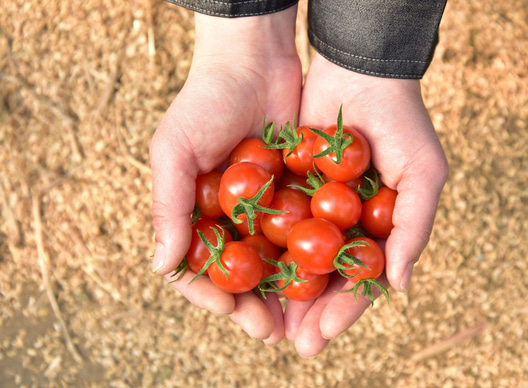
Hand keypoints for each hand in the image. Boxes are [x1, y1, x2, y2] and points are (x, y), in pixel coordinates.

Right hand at [149, 8, 301, 342]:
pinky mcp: (294, 195)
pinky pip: (301, 237)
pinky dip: (309, 261)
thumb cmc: (206, 101)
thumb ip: (168, 207)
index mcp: (192, 213)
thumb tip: (160, 266)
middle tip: (271, 331)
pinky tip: (322, 281)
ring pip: (271, 264)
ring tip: (298, 321)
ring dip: (282, 295)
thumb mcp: (175, 150)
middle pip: (237, 274)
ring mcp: (261, 209)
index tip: (231, 310)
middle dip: (251, 306)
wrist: (255, 61)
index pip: (194, 267)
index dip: (210, 294)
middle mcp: (226, 218)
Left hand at [285, 54, 448, 356]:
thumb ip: (413, 229)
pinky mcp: (285, 186)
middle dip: (306, 312)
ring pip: (293, 258)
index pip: (360, 281)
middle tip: (288, 344)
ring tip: (260, 324)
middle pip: (322, 278)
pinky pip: (269, 223)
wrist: (359, 70)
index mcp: (377, 230)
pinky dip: (258, 249)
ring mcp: (313, 207)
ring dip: (278, 292)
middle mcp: (344, 225)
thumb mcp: (423, 173)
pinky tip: (243, 274)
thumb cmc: (401, 121)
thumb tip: (399, 287)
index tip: (322, 336)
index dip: (343, 310)